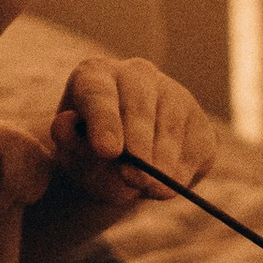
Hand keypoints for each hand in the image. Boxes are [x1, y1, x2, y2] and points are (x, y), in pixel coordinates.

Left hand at [46, 56, 216, 215]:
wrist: (120, 171)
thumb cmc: (90, 157)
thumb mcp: (73, 157)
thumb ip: (69, 143)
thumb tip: (63, 124)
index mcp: (95, 75)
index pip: (99, 94)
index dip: (105, 122)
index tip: (108, 151)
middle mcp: (136, 73)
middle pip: (140, 108)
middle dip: (138, 146)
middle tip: (133, 179)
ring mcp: (172, 92)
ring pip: (170, 129)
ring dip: (160, 165)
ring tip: (144, 188)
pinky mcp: (198, 120)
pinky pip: (194, 149)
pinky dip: (180, 174)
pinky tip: (162, 184)